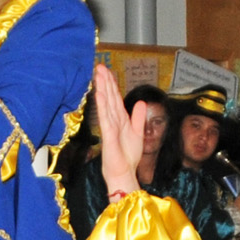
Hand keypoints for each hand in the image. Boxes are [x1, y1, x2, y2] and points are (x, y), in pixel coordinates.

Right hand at [93, 66, 146, 200]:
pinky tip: (100, 94)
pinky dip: (103, 106)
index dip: (112, 84)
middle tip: (100, 66)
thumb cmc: (128, 156)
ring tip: (99, 74)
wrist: (123, 172)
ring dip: (103, 89)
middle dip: (105, 81)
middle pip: (110, 97)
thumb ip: (138, 118)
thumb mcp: (137, 133)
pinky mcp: (108, 135)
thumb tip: (141, 103)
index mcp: (120, 119)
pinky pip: (106, 118)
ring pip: (106, 104)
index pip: (116, 98)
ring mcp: (110, 127)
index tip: (108, 70)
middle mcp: (113, 120)